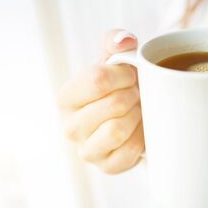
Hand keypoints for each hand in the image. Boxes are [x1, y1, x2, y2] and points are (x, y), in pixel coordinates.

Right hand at [58, 29, 143, 173]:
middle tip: (136, 94)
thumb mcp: (113, 60)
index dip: (124, 74)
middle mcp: (70, 127)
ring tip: (137, 110)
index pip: (98, 80)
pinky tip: (140, 129)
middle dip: (134, 95)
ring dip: (137, 116)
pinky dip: (142, 138)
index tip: (132, 75)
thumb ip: (116, 41)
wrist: (130, 116)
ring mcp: (87, 151)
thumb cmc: (118, 87)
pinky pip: (130, 152)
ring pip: (118, 130)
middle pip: (114, 105)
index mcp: (66, 97)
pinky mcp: (107, 167)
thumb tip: (125, 40)